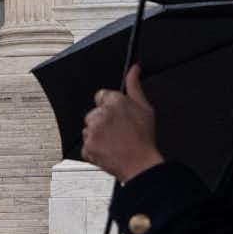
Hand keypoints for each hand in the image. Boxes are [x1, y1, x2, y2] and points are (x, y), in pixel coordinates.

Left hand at [82, 66, 162, 185]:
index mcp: (114, 102)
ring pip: (89, 129)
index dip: (110, 105)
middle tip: (118, 130)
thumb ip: (135, 85)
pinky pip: (87, 145)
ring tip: (115, 142)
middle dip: (103, 120)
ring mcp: (92, 132)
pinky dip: (95, 148)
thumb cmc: (144, 139)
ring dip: (98, 134)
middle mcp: (100, 115)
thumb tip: (134, 69)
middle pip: (94, 113)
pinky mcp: (87, 147)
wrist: (140, 165)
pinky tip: (109, 150)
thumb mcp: (145, 108)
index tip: (117, 115)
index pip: (102, 95)